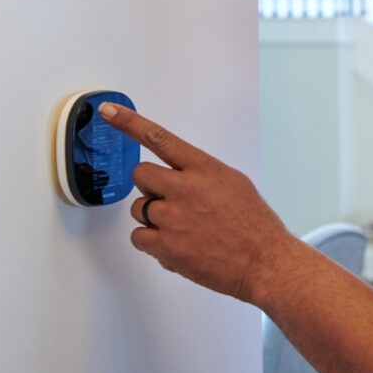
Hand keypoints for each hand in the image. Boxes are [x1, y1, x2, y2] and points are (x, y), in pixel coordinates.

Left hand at [98, 102, 291, 303]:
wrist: (265, 261)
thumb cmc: (254, 226)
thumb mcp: (234, 183)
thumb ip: (201, 174)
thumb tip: (179, 175)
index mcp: (204, 169)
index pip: (159, 138)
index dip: (129, 122)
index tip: (108, 111)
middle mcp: (186, 189)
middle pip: (141, 175)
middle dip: (150, 187)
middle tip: (169, 201)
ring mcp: (174, 218)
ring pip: (138, 208)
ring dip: (152, 218)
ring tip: (181, 229)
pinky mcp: (167, 247)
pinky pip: (138, 237)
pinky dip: (151, 242)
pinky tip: (175, 245)